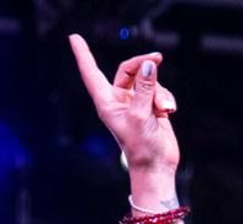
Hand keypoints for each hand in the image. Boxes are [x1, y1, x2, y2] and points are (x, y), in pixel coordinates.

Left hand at [69, 35, 179, 174]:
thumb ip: (144, 87)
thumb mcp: (140, 115)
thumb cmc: (141, 147)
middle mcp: (119, 100)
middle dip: (143, 64)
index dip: (83, 55)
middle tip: (157, 58)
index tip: (74, 38)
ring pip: (148, 80)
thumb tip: (149, 64)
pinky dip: (166, 98)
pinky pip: (159, 90)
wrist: (156, 166)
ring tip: (163, 109)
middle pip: (128, 68)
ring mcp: (135, 102)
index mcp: (106, 103)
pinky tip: (168, 111)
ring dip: (159, 91)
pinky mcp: (150, 106)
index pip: (91, 73)